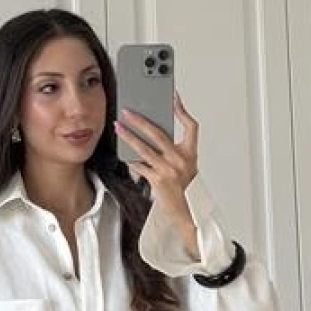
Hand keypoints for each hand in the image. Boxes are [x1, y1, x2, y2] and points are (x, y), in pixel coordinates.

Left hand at [114, 91, 198, 249]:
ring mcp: (169, 171)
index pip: (191, 127)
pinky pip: (140, 166)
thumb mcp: (187, 165)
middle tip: (128, 112)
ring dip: (129, 137)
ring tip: (119, 128)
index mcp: (190, 153)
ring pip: (145, 149)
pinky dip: (131, 159)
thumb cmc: (185, 189)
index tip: (174, 97)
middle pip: (159, 134)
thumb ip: (176, 148)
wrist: (187, 212)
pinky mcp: (158, 181)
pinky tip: (122, 152)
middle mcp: (181, 160)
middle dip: (141, 121)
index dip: (183, 111)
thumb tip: (156, 133)